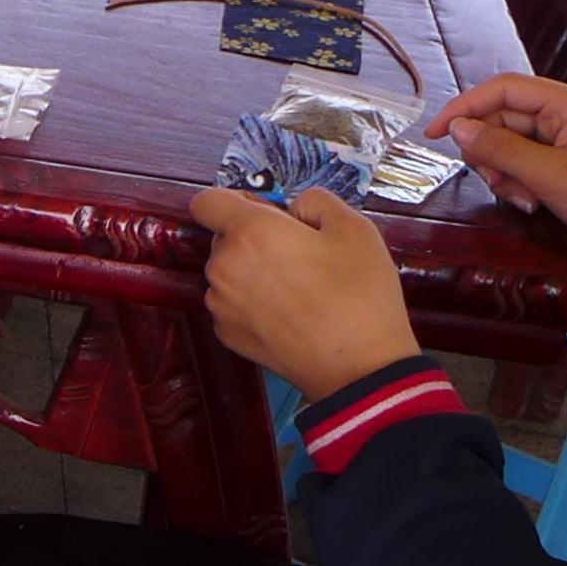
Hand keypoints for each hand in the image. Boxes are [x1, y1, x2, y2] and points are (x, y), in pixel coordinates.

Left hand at [190, 183, 419, 403]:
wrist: (356, 365)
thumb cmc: (359, 293)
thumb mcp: (353, 227)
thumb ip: (315, 202)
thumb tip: (293, 207)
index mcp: (250, 233)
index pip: (207, 201)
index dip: (233, 200)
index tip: (264, 212)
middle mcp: (223, 267)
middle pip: (224, 238)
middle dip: (254, 238)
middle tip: (300, 255)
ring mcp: (220, 304)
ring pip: (228, 272)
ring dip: (252, 271)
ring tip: (299, 288)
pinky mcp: (226, 333)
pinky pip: (233, 303)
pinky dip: (252, 302)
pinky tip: (289, 314)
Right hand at [430, 75, 566, 283]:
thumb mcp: (551, 176)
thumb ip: (501, 149)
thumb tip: (457, 128)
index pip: (505, 89)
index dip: (465, 106)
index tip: (434, 135)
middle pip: (505, 117)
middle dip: (490, 151)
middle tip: (494, 183)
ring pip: (512, 144)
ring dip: (505, 172)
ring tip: (522, 199)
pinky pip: (528, 163)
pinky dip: (520, 182)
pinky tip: (532, 203)